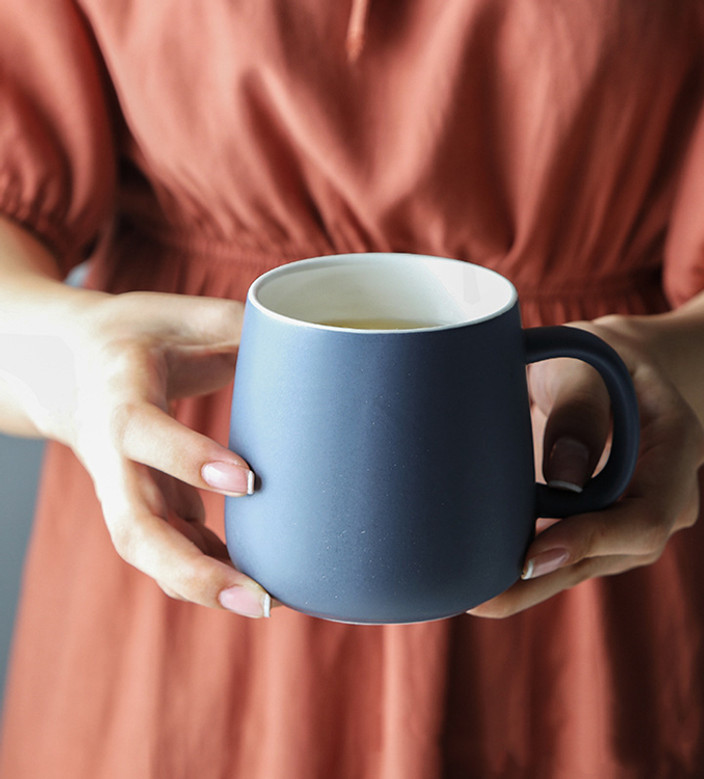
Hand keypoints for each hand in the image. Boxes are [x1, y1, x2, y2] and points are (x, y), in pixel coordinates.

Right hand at [15, 288, 270, 617]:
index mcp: (120, 395)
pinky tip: (252, 581)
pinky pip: (163, 547)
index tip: (250, 480)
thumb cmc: (130, 336)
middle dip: (191, 568)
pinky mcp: (137, 502)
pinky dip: (205, 571)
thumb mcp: (176, 315)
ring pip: (146, 550)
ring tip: (264, 604)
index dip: (188, 459)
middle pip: (134, 525)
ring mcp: (120, 485)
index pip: (144, 434)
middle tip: (258, 596)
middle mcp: (112, 451)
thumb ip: (238, 326)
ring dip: (200, 586)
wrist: (62, 366)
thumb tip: (315, 335)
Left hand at [468, 317, 703, 617]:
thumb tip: (563, 480)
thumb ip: (578, 409)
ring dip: (531, 586)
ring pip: (588, 565)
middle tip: (479, 599)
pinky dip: (531, 571)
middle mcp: (666, 493)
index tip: (530, 557)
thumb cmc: (594, 357)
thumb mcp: (586, 361)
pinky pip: (572, 555)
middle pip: (613, 555)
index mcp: (677, 447)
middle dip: (546, 580)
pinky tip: (486, 581)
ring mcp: (635, 515)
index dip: (591, 542)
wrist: (610, 368)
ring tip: (472, 596)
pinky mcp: (603, 524)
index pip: (647, 516)